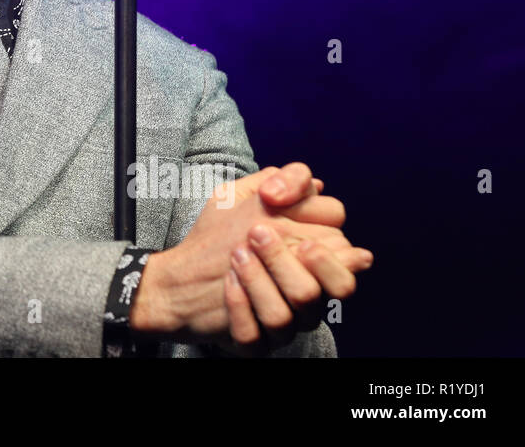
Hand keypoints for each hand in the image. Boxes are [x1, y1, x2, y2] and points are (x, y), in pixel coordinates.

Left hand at [217, 164, 372, 354]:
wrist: (175, 275)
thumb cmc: (218, 235)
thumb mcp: (242, 196)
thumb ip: (282, 180)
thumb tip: (319, 185)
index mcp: (312, 263)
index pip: (348, 252)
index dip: (322, 229)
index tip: (277, 208)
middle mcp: (306, 296)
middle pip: (337, 285)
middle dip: (296, 256)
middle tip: (256, 234)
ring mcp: (286, 324)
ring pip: (298, 310)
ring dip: (265, 277)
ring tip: (236, 255)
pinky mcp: (255, 344)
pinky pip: (259, 336)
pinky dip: (242, 306)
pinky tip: (227, 283)